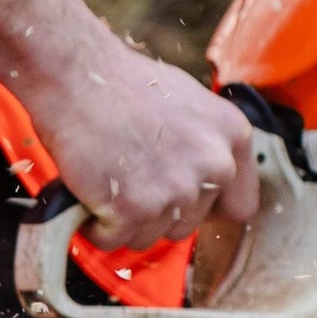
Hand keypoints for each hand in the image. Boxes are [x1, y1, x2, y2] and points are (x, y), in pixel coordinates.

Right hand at [23, 34, 258, 250]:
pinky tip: (88, 192)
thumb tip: (201, 177)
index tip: (182, 206)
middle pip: (185, 227)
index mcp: (232, 136)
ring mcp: (176, 191)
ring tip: (106, 181)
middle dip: (154, 213)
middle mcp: (213, 165)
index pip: (239, 206)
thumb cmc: (121, 84)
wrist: (77, 77)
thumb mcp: (188, 103)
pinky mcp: (135, 210)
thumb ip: (204, 144)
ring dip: (121, 221)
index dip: (205, 210)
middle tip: (127, 180)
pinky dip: (93, 225)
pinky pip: (111, 240)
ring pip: (147, 237)